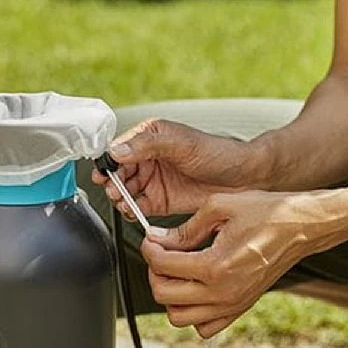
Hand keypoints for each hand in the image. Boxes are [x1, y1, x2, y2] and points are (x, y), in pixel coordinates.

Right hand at [92, 118, 258, 218]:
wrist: (244, 179)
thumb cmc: (217, 153)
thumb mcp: (181, 143)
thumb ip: (147, 144)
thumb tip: (117, 150)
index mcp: (149, 137)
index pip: (118, 147)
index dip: (108, 161)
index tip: (104, 173)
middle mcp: (147, 158)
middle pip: (117, 171)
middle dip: (113, 182)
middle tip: (115, 190)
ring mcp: (152, 180)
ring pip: (124, 190)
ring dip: (120, 197)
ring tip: (124, 201)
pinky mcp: (159, 201)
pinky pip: (137, 207)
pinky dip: (131, 210)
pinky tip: (134, 211)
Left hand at [141, 189, 347, 337]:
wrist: (301, 226)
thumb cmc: (265, 212)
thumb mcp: (218, 207)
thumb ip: (184, 228)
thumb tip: (158, 238)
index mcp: (216, 265)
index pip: (162, 265)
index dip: (149, 248)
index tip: (151, 238)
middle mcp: (223, 292)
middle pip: (164, 295)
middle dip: (153, 271)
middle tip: (161, 253)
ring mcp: (232, 304)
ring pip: (179, 317)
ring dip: (169, 295)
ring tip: (175, 271)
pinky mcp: (240, 308)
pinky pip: (204, 327)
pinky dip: (192, 312)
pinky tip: (194, 287)